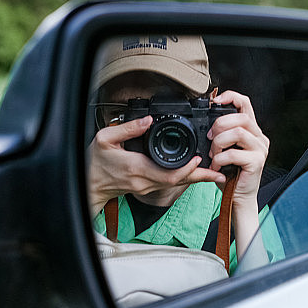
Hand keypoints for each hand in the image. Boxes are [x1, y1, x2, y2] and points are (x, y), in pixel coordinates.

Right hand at [87, 115, 225, 216]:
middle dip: (201, 177)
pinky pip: (170, 184)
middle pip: (179, 182)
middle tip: (220, 172)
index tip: (200, 159)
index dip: (187, 169)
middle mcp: (144, 181)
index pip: (168, 174)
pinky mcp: (147, 188)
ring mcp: (146, 187)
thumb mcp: (104, 138)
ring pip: (177, 185)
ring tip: (215, 172)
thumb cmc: (94, 162)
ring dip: (196, 178)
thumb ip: (127, 128)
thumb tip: (148, 119)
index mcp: (136, 168)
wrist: (88, 183)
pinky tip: (196, 173)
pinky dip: (185, 178)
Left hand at [206, 91, 270, 257]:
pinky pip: (234, 153)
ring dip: (219, 143)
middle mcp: (259, 137)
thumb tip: (206, 117)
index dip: (230, 97)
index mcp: (252, 131)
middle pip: (240, 117)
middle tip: (210, 139)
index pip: (245, 103)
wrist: (238, 198)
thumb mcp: (224, 149)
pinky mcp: (257, 162)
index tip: (214, 101)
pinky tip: (217, 167)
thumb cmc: (229, 174)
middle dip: (219, 125)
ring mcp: (260, 149)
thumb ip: (221, 133)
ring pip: (238, 132)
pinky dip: (220, 160)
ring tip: (214, 155)